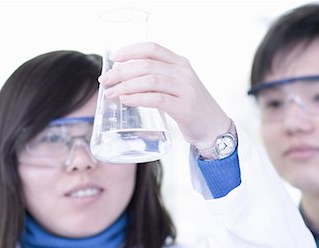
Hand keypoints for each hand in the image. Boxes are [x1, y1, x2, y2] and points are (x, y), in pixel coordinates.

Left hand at [98, 42, 230, 149]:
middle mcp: (184, 73)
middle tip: (105, 80)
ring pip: (150, 80)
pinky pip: (156, 99)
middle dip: (121, 71)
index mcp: (181, 63)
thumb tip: (126, 77)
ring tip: (112, 93)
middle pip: (146, 64)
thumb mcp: (179, 85)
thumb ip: (160, 78)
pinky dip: (137, 98)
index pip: (153, 48)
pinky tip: (126, 100)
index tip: (114, 58)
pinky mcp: (184, 107)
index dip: (131, 50)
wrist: (214, 127)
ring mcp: (186, 89)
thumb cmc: (192, 107)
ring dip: (126, 86)